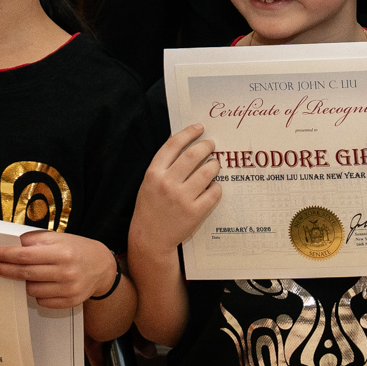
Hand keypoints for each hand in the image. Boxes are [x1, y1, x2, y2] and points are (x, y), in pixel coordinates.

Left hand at [0, 229, 119, 308]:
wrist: (102, 267)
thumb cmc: (76, 249)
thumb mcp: (58, 238)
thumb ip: (35, 240)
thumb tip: (11, 245)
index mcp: (62, 253)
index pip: (25, 256)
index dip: (6, 256)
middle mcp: (65, 272)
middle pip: (24, 274)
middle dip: (3, 269)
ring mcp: (68, 290)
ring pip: (31, 290)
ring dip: (25, 282)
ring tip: (30, 273)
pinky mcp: (69, 302)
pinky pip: (42, 301)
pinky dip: (38, 293)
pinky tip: (44, 284)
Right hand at [138, 124, 223, 249]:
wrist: (150, 237)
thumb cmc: (151, 207)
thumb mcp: (149, 182)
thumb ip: (164, 165)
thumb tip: (185, 143)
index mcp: (154, 173)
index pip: (173, 145)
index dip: (188, 133)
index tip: (199, 127)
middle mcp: (167, 183)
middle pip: (193, 155)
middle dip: (206, 146)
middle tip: (212, 145)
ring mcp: (182, 198)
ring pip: (207, 172)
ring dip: (214, 165)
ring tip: (215, 164)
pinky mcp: (195, 212)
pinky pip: (214, 192)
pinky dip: (216, 186)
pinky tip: (213, 186)